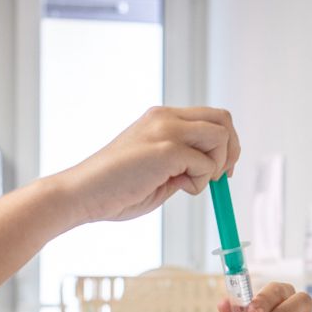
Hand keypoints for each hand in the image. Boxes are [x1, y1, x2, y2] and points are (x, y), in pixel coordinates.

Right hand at [52, 106, 241, 225]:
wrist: (80, 195)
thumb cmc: (112, 190)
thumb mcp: (156, 172)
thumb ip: (181, 166)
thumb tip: (210, 171)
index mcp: (160, 118)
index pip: (211, 116)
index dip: (225, 143)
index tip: (220, 171)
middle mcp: (165, 117)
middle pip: (223, 119)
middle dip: (231, 151)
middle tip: (219, 178)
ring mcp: (165, 130)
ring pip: (220, 137)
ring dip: (215, 167)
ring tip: (189, 184)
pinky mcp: (166, 150)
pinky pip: (206, 164)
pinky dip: (200, 182)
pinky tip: (177, 188)